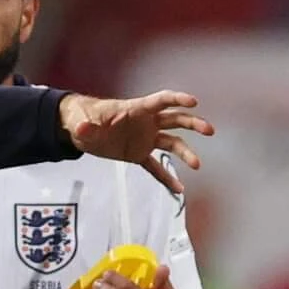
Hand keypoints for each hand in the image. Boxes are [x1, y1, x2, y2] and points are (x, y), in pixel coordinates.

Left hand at [59, 91, 213, 192]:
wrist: (79, 129)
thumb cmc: (83, 118)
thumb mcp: (82, 122)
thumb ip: (86, 126)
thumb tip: (84, 129)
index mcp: (135, 109)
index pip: (161, 101)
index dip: (177, 99)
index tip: (193, 102)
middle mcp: (146, 123)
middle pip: (175, 120)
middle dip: (193, 123)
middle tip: (209, 130)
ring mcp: (144, 139)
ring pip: (171, 143)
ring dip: (186, 152)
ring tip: (197, 164)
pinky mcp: (138, 154)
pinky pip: (155, 167)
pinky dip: (166, 177)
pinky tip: (178, 189)